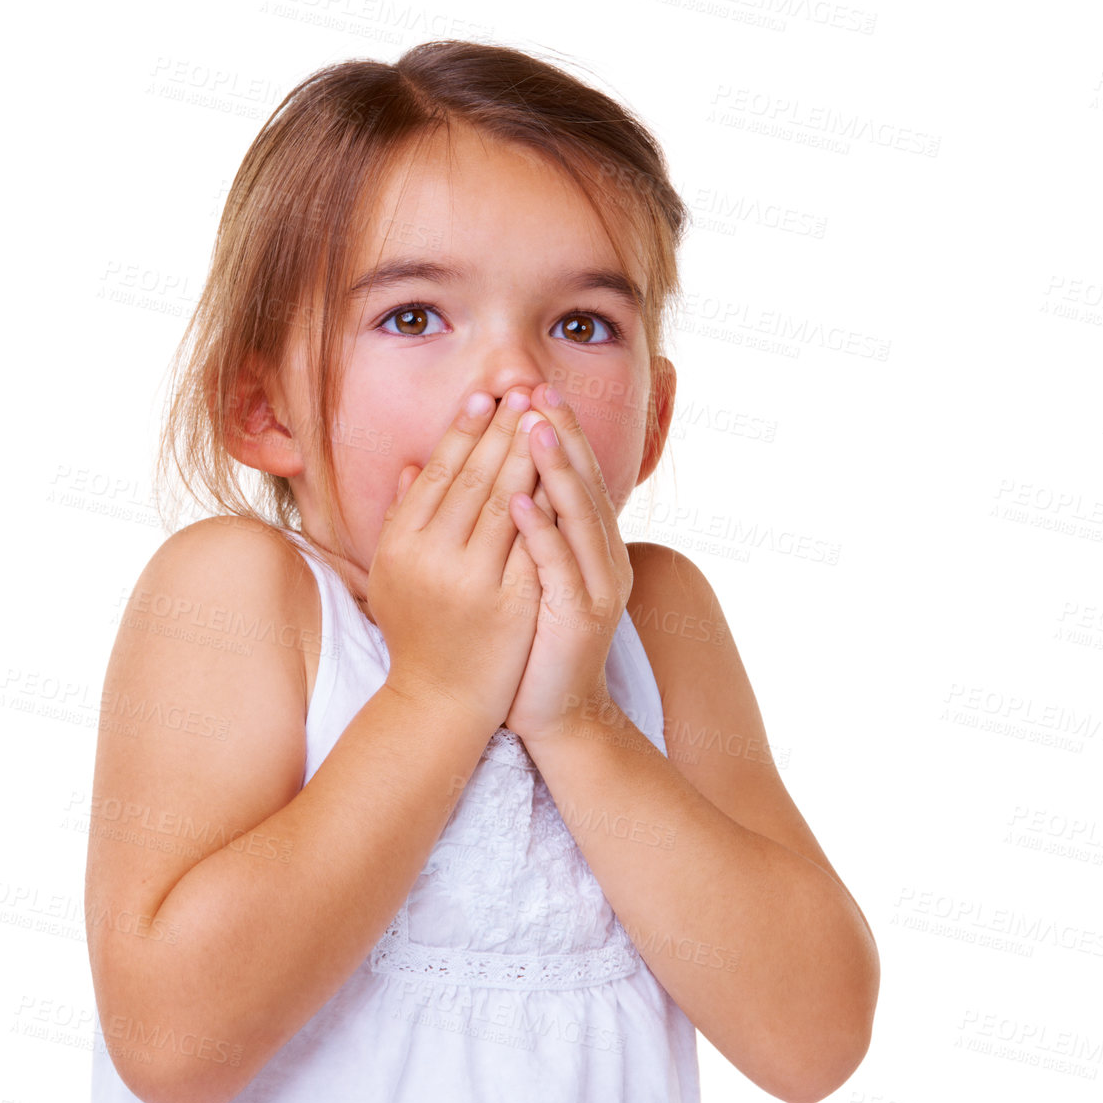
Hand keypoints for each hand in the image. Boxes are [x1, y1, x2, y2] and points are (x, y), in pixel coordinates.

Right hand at [365, 389, 545, 733]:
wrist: (439, 702)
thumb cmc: (418, 633)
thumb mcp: (396, 573)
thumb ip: (403, 518)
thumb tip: (412, 466)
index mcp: (401, 544)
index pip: (438, 473)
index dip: (463, 431)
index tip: (486, 397)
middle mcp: (430, 558)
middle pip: (474, 478)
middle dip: (502, 430)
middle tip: (524, 390)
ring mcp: (471, 581)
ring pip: (507, 503)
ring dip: (529, 454)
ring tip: (545, 419)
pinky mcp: (509, 604)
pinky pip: (533, 544)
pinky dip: (547, 506)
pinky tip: (561, 476)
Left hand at [499, 384, 632, 746]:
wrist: (556, 713)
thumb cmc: (532, 643)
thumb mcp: (526, 575)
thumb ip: (520, 529)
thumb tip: (499, 482)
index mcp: (591, 545)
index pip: (575, 475)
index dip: (557, 431)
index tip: (531, 389)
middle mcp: (604, 559)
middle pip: (584, 483)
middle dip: (561, 434)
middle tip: (538, 389)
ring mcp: (597, 587)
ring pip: (577, 516)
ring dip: (556, 469)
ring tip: (532, 428)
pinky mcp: (580, 617)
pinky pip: (558, 565)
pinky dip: (540, 531)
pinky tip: (519, 501)